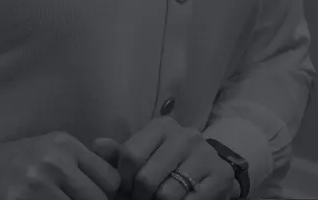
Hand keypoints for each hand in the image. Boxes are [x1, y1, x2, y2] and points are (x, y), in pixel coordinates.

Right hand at [0, 132, 121, 199]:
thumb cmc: (6, 166)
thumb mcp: (45, 151)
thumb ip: (78, 163)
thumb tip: (116, 184)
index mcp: (64, 145)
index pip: (111, 179)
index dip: (107, 196)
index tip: (96, 199)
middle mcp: (54, 161)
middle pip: (99, 199)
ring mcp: (37, 184)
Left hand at [93, 117, 238, 199]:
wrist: (210, 173)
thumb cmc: (167, 166)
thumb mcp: (142, 157)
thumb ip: (117, 155)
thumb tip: (97, 145)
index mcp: (161, 126)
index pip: (130, 155)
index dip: (124, 180)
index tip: (128, 188)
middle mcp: (185, 135)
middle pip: (147, 178)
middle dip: (141, 197)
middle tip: (145, 198)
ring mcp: (205, 155)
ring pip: (167, 194)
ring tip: (161, 199)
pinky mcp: (220, 176)